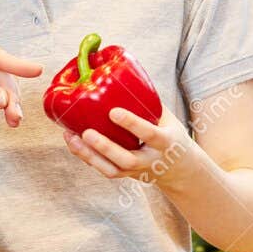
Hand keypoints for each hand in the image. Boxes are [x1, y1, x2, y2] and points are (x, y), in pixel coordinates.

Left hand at [0, 33, 41, 126]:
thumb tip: (4, 99)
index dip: (16, 64)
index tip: (36, 70)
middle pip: (1, 72)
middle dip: (10, 94)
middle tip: (16, 116)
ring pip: (2, 82)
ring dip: (9, 101)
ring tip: (13, 120)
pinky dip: (3, 104)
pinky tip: (8, 115)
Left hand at [62, 107, 199, 186]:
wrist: (180, 170)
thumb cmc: (171, 135)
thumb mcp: (168, 119)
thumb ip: (149, 103)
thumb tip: (124, 76)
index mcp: (165, 142)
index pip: (149, 134)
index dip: (132, 123)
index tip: (113, 112)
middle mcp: (150, 160)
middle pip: (126, 159)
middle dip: (105, 147)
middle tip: (87, 133)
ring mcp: (137, 171)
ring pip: (112, 170)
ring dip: (89, 155)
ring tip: (72, 138)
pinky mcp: (125, 175)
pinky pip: (105, 170)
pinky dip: (87, 157)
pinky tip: (73, 143)